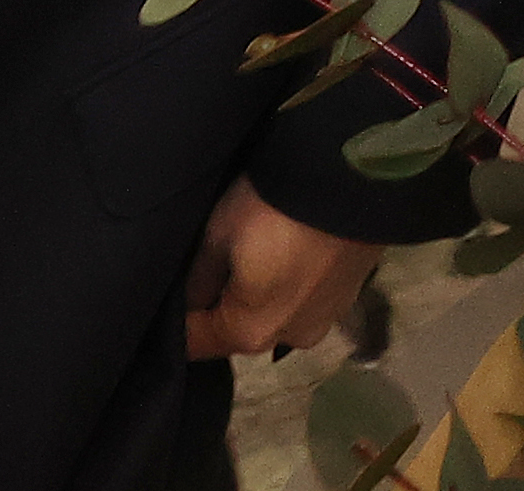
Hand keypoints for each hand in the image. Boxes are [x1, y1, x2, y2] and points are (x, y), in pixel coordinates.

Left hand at [185, 176, 378, 358]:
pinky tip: (296, 247)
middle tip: (219, 257)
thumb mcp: (218, 234)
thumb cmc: (274, 209)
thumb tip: (192, 301)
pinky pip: (307, 298)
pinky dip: (295, 281)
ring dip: (264, 291)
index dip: (175, 319)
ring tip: (262, 248)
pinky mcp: (350, 297)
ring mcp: (325, 321)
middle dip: (224, 301)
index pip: (193, 343)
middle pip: (239, 329)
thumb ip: (198, 278)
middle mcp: (288, 340)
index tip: (170, 290)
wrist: (353, 179)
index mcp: (248, 333)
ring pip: (276, 313)